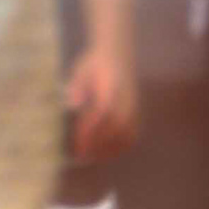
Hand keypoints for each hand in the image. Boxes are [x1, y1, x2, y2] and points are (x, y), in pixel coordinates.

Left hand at [62, 41, 135, 175]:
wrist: (117, 52)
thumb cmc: (95, 63)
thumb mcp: (81, 69)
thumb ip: (77, 86)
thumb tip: (71, 105)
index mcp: (111, 87)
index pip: (101, 113)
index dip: (90, 130)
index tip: (77, 143)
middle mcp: (125, 99)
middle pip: (115, 128)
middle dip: (98, 144)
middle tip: (81, 155)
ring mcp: (134, 107)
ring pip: (126, 134)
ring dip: (110, 148)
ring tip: (92, 156)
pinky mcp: (137, 112)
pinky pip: (132, 135)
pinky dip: (121, 146)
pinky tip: (107, 152)